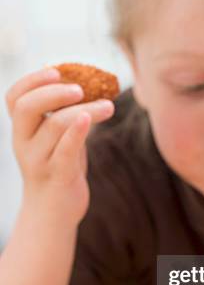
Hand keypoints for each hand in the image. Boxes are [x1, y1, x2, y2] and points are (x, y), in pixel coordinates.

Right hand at [6, 67, 114, 221]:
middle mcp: (24, 143)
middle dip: (53, 91)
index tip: (56, 70)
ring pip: (54, 125)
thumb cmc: (59, 171)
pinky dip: (78, 131)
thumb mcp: (56, 140)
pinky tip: (91, 116)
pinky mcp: (57, 176)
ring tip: (109, 106)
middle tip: (81, 88)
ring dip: (85, 109)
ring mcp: (38, 161)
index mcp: (22, 131)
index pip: (14, 97)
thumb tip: (86, 83)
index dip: (32, 80)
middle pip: (27, 107)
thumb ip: (62, 116)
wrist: (53, 214)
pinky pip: (65, 150)